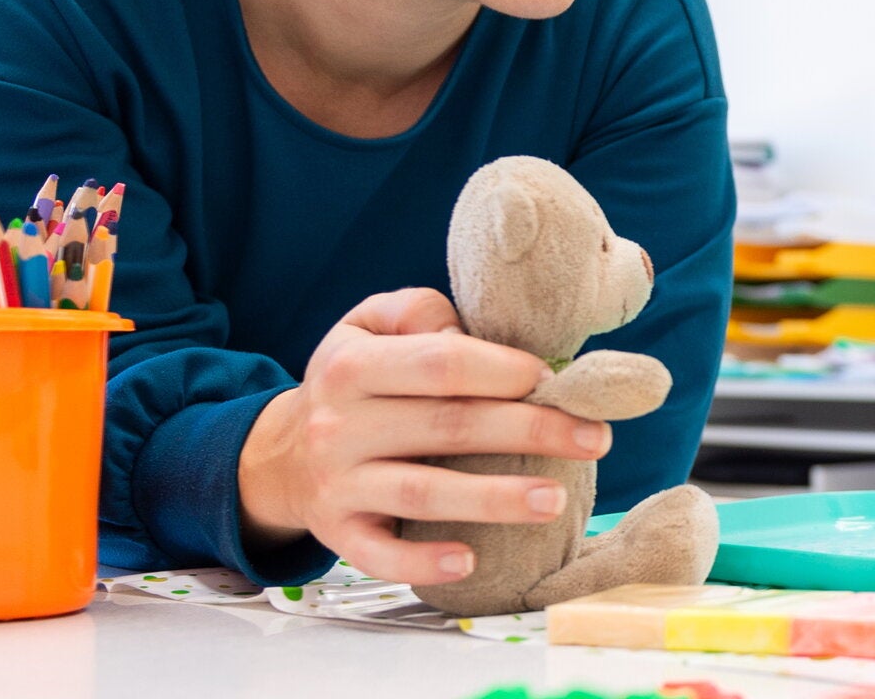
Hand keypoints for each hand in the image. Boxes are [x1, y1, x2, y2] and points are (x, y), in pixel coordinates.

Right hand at [237, 288, 613, 584]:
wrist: (280, 454)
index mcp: (352, 365)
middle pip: (448, 426)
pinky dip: (424, 560)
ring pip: (423, 493)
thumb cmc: (352, 381)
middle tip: (594, 438)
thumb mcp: (367, 325)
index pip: (441, 363)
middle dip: (529, 430)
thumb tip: (475, 336)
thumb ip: (419, 313)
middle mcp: (339, 425)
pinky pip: (381, 554)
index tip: (556, 378)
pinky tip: (472, 558)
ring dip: (494, 498)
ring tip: (556, 500)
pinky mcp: (338, 534)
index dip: (505, 370)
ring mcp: (337, 484)